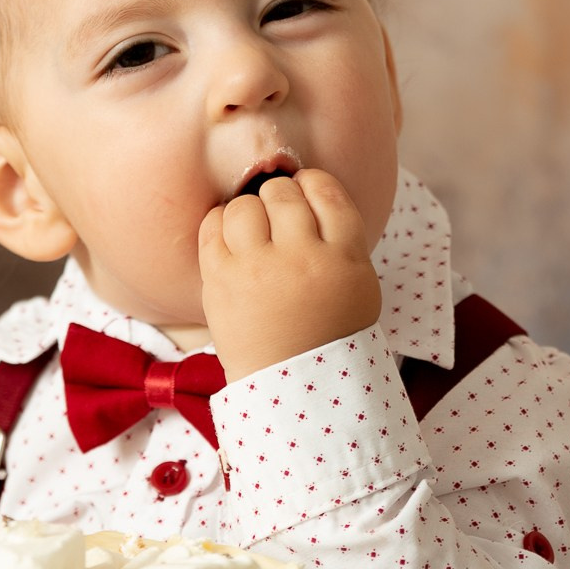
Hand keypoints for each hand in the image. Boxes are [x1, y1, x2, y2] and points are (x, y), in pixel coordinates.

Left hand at [198, 168, 381, 383]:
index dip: (312, 183)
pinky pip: (212, 225)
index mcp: (343, 257)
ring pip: (244, 205)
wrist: (294, 384)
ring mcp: (256, 268)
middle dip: (279, 198)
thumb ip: (339, 235)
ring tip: (253, 232)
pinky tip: (230, 238)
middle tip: (278, 220)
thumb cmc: (328, 329)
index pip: (326, 191)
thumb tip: (306, 190)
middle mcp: (300, 257)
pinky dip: (219, 223)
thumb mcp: (358, 281)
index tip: (305, 192)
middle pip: (283, 193)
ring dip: (248, 210)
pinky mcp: (220, 280)